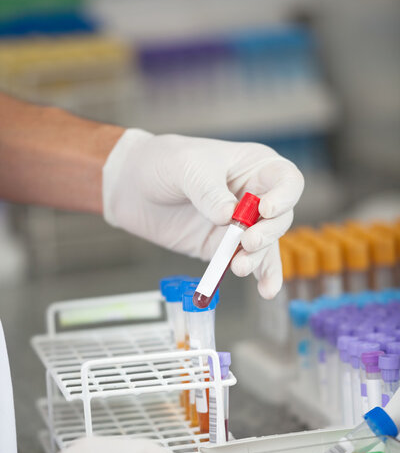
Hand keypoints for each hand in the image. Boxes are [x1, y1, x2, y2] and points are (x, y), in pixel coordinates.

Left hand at [103, 131, 303, 298]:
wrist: (131, 186)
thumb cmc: (162, 161)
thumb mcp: (186, 167)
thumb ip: (208, 191)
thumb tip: (228, 217)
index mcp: (253, 166)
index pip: (286, 181)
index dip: (284, 196)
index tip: (265, 209)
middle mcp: (254, 196)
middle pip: (280, 217)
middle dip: (267, 232)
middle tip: (247, 242)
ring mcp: (240, 224)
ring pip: (265, 244)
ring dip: (259, 259)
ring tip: (240, 267)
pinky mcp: (223, 247)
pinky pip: (247, 262)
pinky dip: (259, 276)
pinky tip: (266, 291)